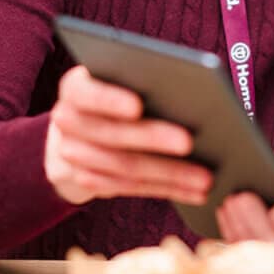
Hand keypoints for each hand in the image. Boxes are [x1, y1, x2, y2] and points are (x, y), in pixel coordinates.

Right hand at [45, 65, 211, 205]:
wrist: (78, 131)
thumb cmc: (117, 95)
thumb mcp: (121, 82)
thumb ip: (144, 83)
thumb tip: (191, 93)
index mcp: (75, 88)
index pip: (85, 92)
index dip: (110, 100)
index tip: (137, 106)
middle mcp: (68, 121)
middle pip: (112, 134)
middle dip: (153, 139)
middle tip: (189, 142)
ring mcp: (73, 155)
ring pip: (125, 167)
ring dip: (170, 174)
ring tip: (206, 177)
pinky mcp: (88, 181)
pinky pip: (132, 188)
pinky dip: (168, 189)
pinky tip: (195, 191)